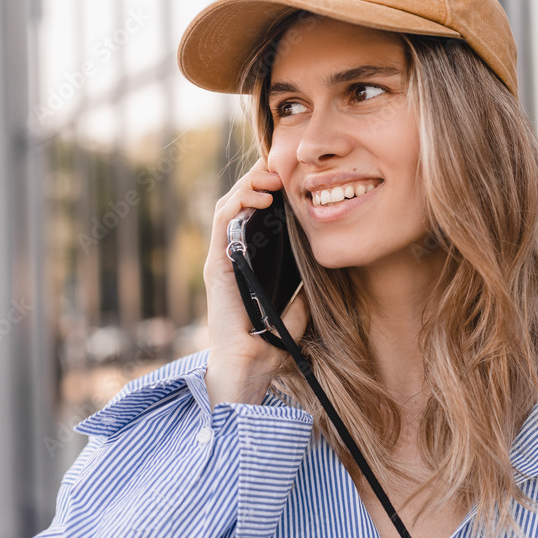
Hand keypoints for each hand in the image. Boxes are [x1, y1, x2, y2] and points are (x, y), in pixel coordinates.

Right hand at [202, 157, 309, 407]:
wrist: (248, 370)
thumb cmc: (269, 346)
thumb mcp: (296, 310)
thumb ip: (304, 292)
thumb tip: (323, 272)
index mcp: (246, 262)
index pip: (253, 214)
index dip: (268, 189)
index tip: (291, 176)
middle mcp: (229, 256)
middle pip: (239, 203)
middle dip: (259, 179)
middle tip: (282, 167)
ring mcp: (219, 259)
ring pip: (227, 205)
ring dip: (248, 183)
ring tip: (272, 175)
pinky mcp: (215, 266)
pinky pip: (222, 222)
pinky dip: (238, 202)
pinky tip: (260, 195)